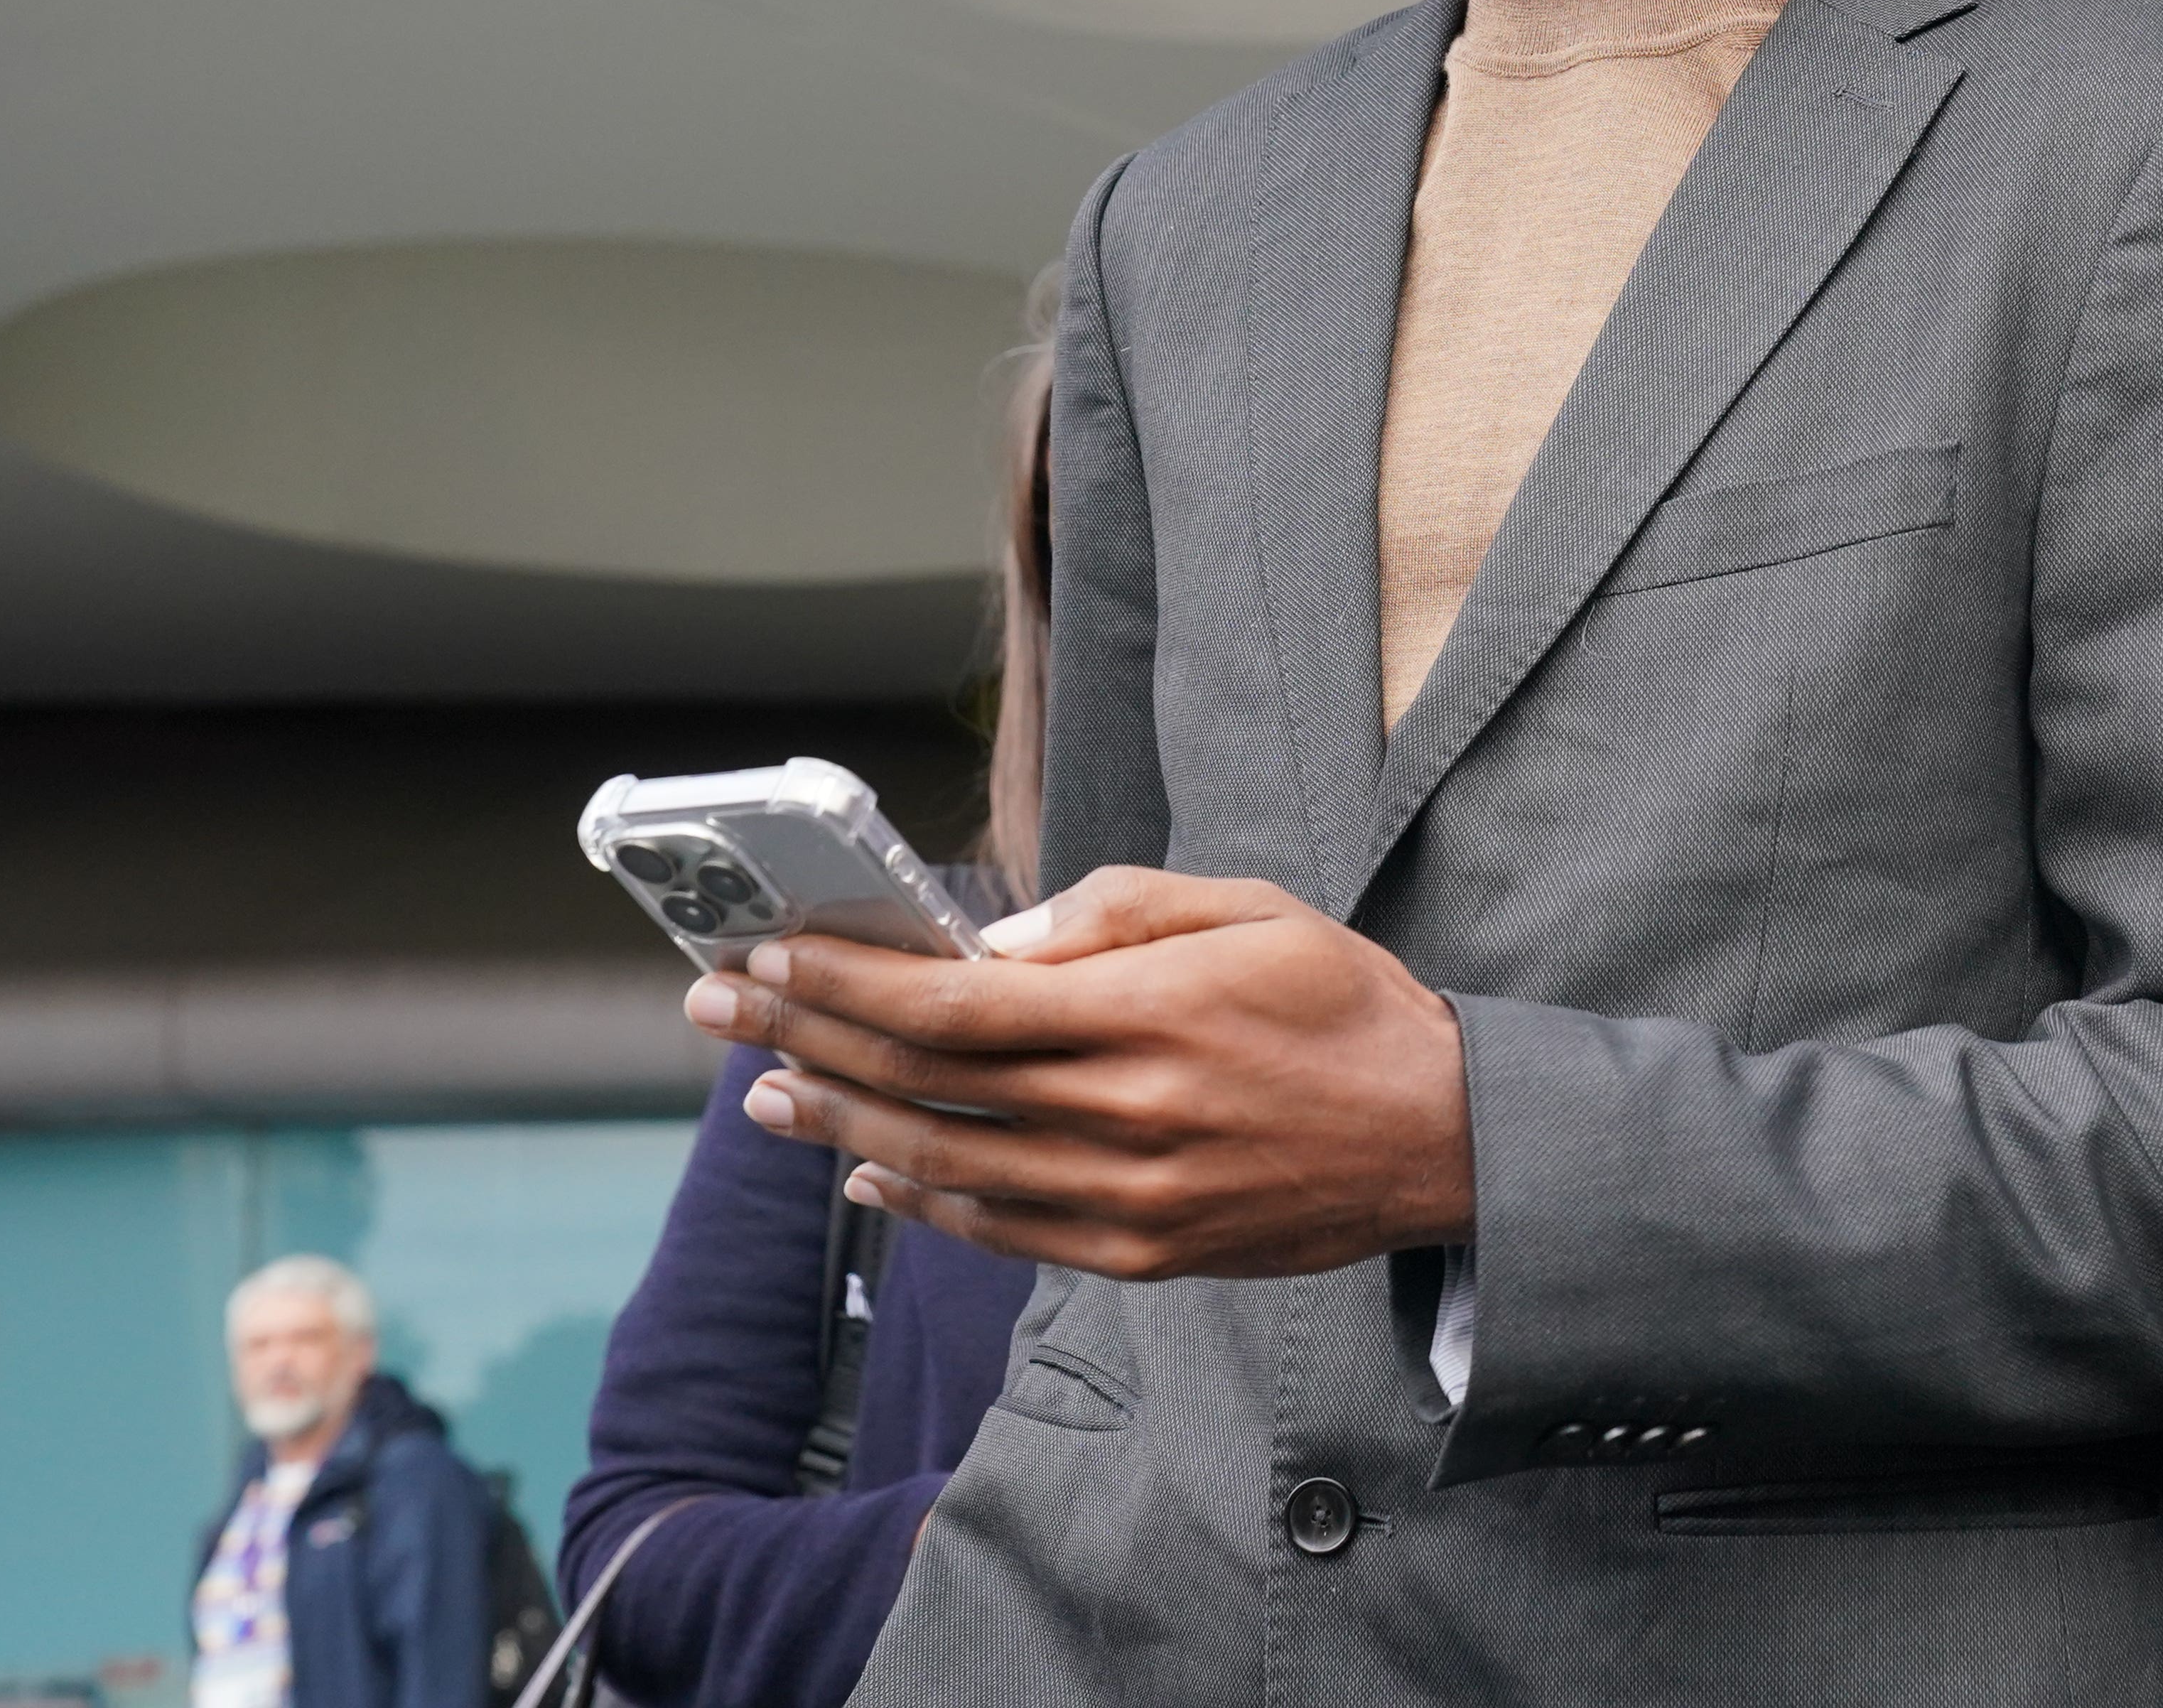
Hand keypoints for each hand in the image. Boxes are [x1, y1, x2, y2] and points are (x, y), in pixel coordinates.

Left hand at [686, 868, 1473, 1279]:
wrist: (1441, 1137)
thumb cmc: (1343, 1006)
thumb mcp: (1252, 909)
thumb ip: (1122, 907)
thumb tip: (997, 933)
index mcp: (1151, 1012)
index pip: (957, 1000)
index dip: (848, 981)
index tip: (770, 956)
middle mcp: (1128, 1112)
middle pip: (926, 1081)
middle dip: (806, 1040)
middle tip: (721, 1010)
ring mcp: (1130, 1196)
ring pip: (944, 1163)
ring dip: (838, 1125)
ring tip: (768, 1092)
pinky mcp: (1143, 1254)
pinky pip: (1001, 1231)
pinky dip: (919, 1202)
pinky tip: (865, 1171)